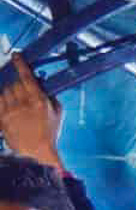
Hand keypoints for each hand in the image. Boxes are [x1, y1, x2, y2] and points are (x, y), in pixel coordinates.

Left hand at [0, 53, 65, 170]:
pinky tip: (9, 105)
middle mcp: (24, 103)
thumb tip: (44, 85)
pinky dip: (3, 100)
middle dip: (18, 86)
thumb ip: (52, 97)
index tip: (16, 56)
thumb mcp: (57, 114)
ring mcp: (11, 110)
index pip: (26, 76)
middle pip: (15, 83)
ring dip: (10, 94)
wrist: (37, 153)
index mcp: (39, 100)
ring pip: (5, 91)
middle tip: (22, 94)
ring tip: (17, 105)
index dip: (20, 63)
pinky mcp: (2, 117)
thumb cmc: (49, 134)